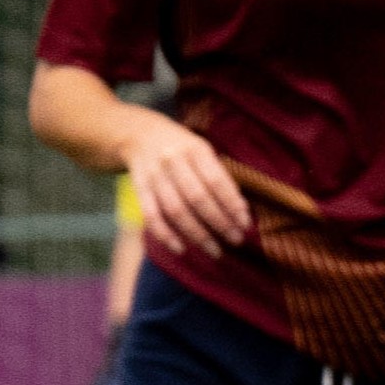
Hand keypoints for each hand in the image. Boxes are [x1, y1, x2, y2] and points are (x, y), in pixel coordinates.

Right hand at [112, 113, 259, 261]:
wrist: (139, 134)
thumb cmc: (182, 148)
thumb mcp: (203, 151)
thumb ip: (221, 177)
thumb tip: (241, 210)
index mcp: (195, 149)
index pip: (216, 181)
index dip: (232, 204)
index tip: (245, 224)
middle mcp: (173, 161)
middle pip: (197, 198)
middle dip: (219, 223)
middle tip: (236, 240)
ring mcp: (154, 175)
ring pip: (175, 210)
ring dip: (196, 234)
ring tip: (215, 251)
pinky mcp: (139, 189)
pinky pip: (151, 216)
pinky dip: (165, 235)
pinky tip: (181, 249)